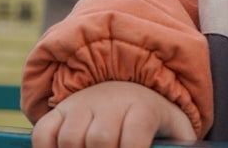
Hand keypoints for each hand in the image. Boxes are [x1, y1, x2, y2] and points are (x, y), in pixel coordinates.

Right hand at [31, 80, 196, 147]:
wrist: (130, 86)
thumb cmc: (156, 120)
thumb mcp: (177, 130)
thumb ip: (183, 146)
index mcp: (143, 108)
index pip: (134, 139)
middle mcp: (111, 101)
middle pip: (100, 139)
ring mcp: (83, 103)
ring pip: (72, 138)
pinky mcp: (60, 109)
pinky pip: (44, 132)